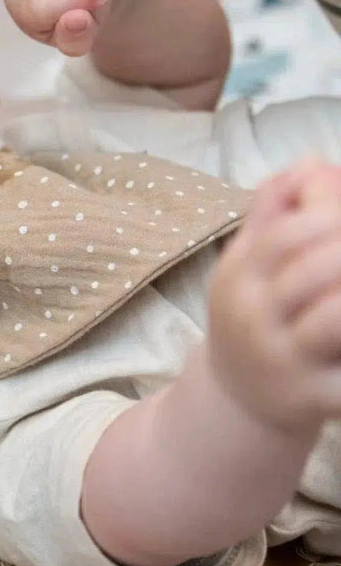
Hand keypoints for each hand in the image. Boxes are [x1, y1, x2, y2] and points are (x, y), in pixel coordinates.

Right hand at [207, 159, 340, 434]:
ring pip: (332, 318)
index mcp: (239, 277)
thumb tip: (313, 163)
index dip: (330, 211)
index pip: (283, 234)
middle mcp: (253, 318)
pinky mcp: (311, 399)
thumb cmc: (253, 318)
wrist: (234, 402)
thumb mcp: (246, 263)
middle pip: (311, 269)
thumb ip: (273, 210)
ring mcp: (283, 360)